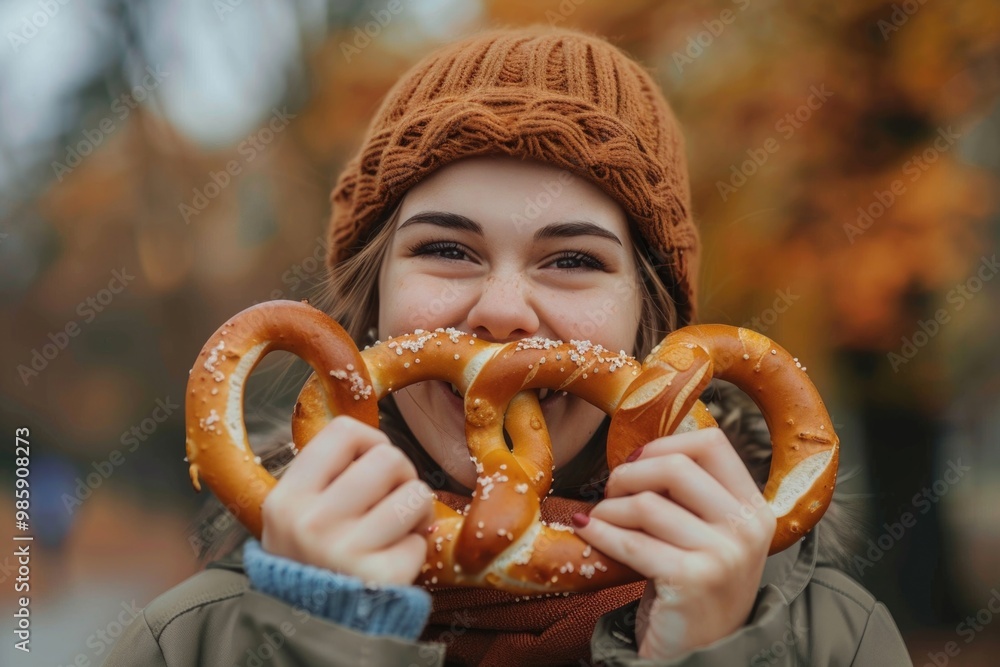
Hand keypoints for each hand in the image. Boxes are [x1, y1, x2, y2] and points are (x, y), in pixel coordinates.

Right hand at [261, 415, 435, 584]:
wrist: (311, 624)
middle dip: (401, 474)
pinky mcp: (381, 578)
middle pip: (389, 457)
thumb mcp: (295, 514)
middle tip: (391, 497)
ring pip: (416, 493)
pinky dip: (414, 548)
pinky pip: (421, 540)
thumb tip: (376, 441)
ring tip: (397, 527)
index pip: (344, 432)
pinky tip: (394, 557)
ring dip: (415, 510)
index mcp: (288, 499)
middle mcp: (312, 523)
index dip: (370, 441)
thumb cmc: (312, 556)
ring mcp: (346, 552)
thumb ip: (326, 475)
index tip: (370, 462)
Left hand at [574, 428, 775, 659]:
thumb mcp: (709, 534)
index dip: (664, 444)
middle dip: (630, 473)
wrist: (698, 654)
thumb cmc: (694, 586)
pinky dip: (601, 532)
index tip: (636, 462)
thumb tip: (637, 453)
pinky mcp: (693, 580)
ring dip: (610, 508)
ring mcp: (724, 556)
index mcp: (754, 508)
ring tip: (599, 519)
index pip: (712, 443)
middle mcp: (747, 528)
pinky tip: (588, 530)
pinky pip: (632, 541)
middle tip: (611, 492)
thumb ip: (690, 495)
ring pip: (648, 504)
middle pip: (676, 466)